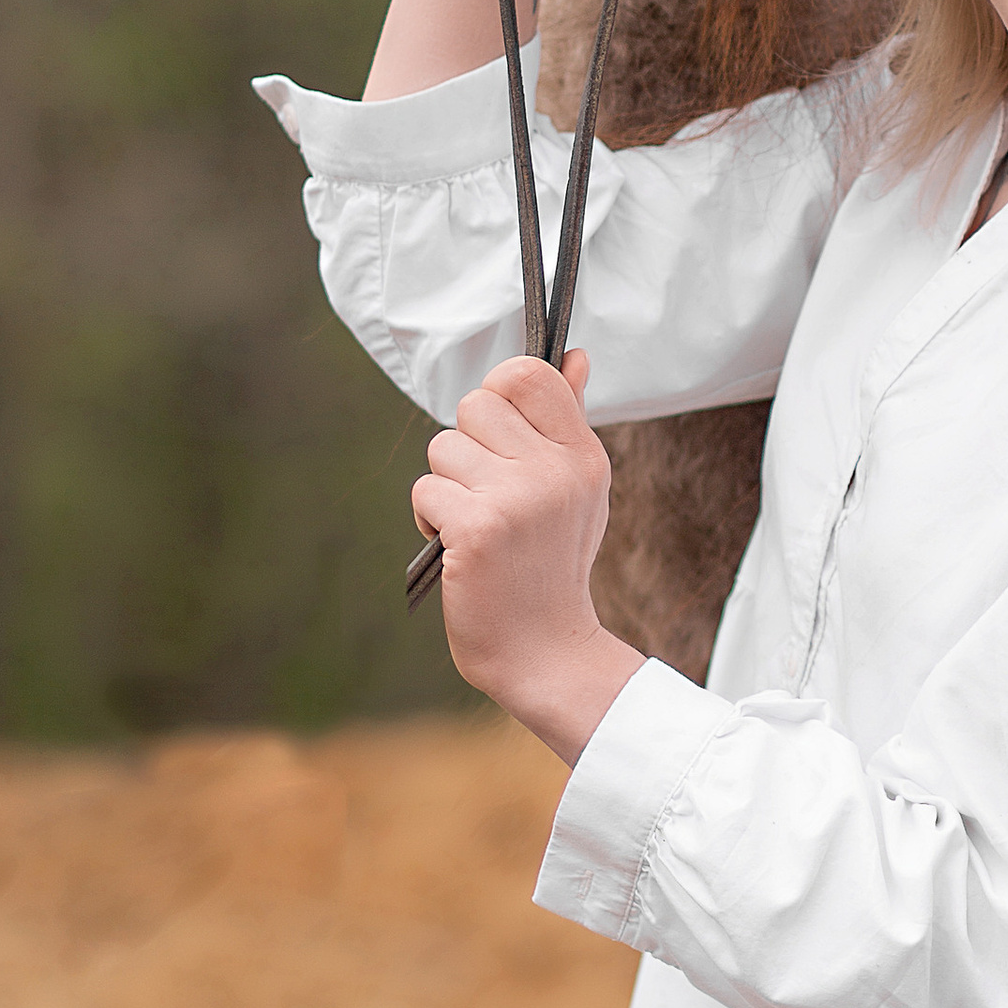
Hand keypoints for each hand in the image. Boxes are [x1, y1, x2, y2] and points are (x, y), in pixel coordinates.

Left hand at [410, 350, 644, 765]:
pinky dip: (431, 520)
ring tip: (476, 526)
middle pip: (474, 405)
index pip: (529, 375)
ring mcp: (516, 498)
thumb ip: (568, 420)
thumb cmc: (553, 564)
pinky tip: (459, 548)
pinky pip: (425, 491)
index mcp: (582, 455)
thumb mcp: (578, 489)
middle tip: (488, 494)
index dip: (500, 394)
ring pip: (443, 450)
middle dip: (467, 447)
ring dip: (446, 488)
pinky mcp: (476, 529)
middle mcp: (554, 470)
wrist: (546, 651)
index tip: (501, 433)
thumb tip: (572, 356)